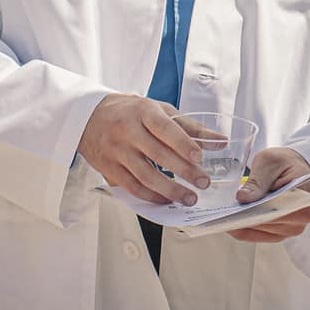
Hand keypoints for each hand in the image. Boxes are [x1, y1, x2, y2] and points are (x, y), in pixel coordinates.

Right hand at [78, 96, 213, 205]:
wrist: (89, 116)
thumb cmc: (129, 111)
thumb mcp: (158, 109)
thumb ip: (189, 126)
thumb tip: (220, 141)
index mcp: (142, 111)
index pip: (164, 128)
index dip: (182, 143)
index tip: (200, 157)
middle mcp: (127, 131)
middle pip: (158, 155)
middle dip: (184, 171)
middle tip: (203, 182)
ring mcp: (116, 151)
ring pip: (145, 176)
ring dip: (170, 190)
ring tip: (189, 198)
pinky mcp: (109, 169)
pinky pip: (132, 187)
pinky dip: (151, 196)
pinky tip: (167, 199)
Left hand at [228, 147, 309, 243]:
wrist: (292, 168)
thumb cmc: (284, 162)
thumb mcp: (269, 162)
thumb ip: (257, 180)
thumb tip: (243, 198)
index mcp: (306, 198)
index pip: (277, 209)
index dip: (255, 210)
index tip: (234, 208)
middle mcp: (302, 219)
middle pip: (267, 223)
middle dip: (245, 217)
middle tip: (223, 213)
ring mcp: (292, 229)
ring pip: (260, 232)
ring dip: (243, 223)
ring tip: (225, 215)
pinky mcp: (280, 233)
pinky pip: (257, 236)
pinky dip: (244, 229)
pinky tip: (230, 221)